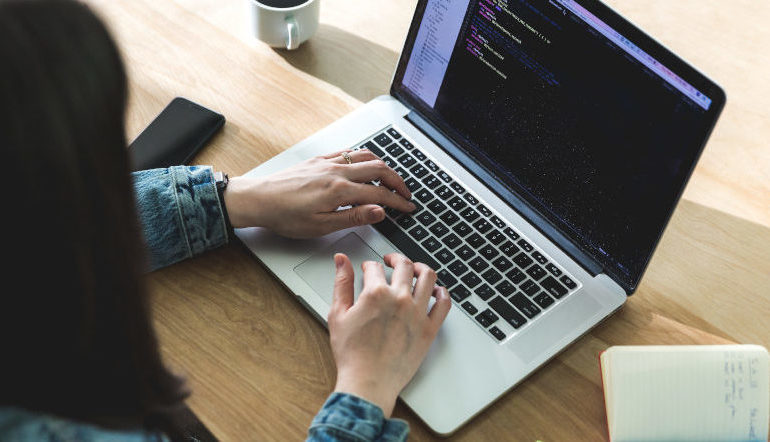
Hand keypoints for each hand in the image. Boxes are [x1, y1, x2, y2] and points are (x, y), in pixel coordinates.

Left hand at [222, 149, 414, 237]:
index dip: (398, 202)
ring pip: (365, 156)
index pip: (379, 194)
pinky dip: (363, 157)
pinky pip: (348, 152)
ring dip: (383, 167)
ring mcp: (327, 162)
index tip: (409, 208)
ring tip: (390, 180)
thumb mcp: (322, 226)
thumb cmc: (285, 216)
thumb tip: (380, 211)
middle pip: (378, 169)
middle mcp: (336, 171)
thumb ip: (354, 217)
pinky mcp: (318, 159)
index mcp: (339, 190)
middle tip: (406, 194)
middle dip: (397, 181)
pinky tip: (364, 165)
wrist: (258, 199)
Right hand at [328, 253, 451, 417]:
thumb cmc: (351, 354)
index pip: (375, 267)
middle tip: (391, 261)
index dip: (369, 265)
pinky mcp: (429, 329)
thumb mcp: (338, 314)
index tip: (368, 268)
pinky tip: (436, 290)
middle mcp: (399, 299)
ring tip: (415, 269)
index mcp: (376, 294)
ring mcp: (417, 313)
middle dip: (396, 258)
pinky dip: (442, 293)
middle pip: (404, 265)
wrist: (368, 382)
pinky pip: (444, 304)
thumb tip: (341, 261)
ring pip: (428, 277)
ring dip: (421, 268)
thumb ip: (341, 283)